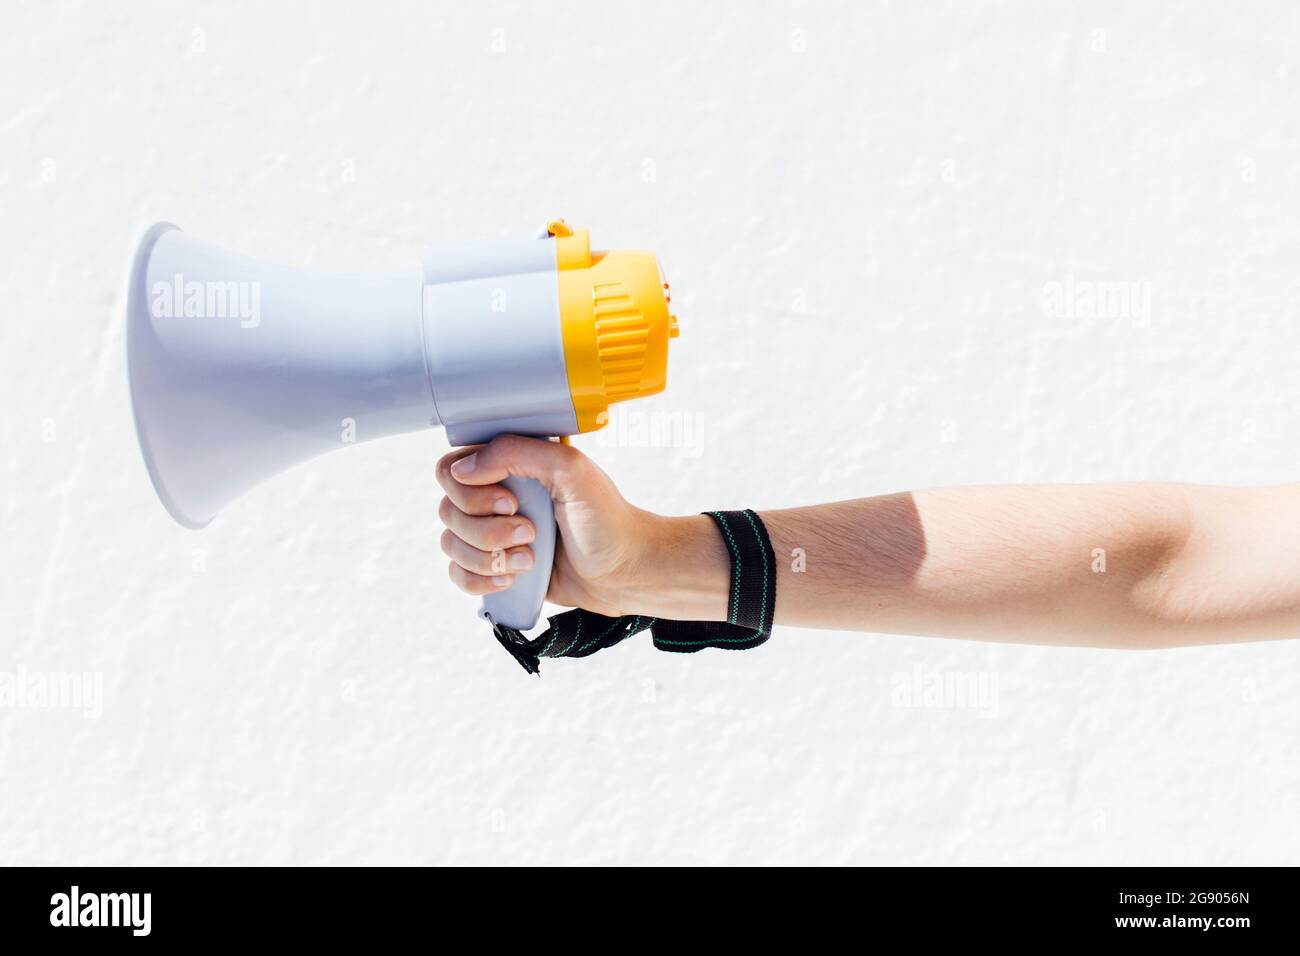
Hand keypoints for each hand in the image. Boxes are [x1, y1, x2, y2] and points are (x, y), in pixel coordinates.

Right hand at [435, 435, 728, 620]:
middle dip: (487, 530)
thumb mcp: (571, 470)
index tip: (510, 501)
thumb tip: (464, 470)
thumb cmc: (607, 520)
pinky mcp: (497, 567)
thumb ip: (516, 453)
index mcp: (510, 465)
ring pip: (451, 544)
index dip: (470, 491)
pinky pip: (458, 574)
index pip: (452, 468)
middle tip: (531, 531)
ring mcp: (494, 533)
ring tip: (531, 558)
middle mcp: (496, 496)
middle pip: (448, 510)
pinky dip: (480, 580)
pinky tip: (513, 578)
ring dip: (489, 557)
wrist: (627, 572)